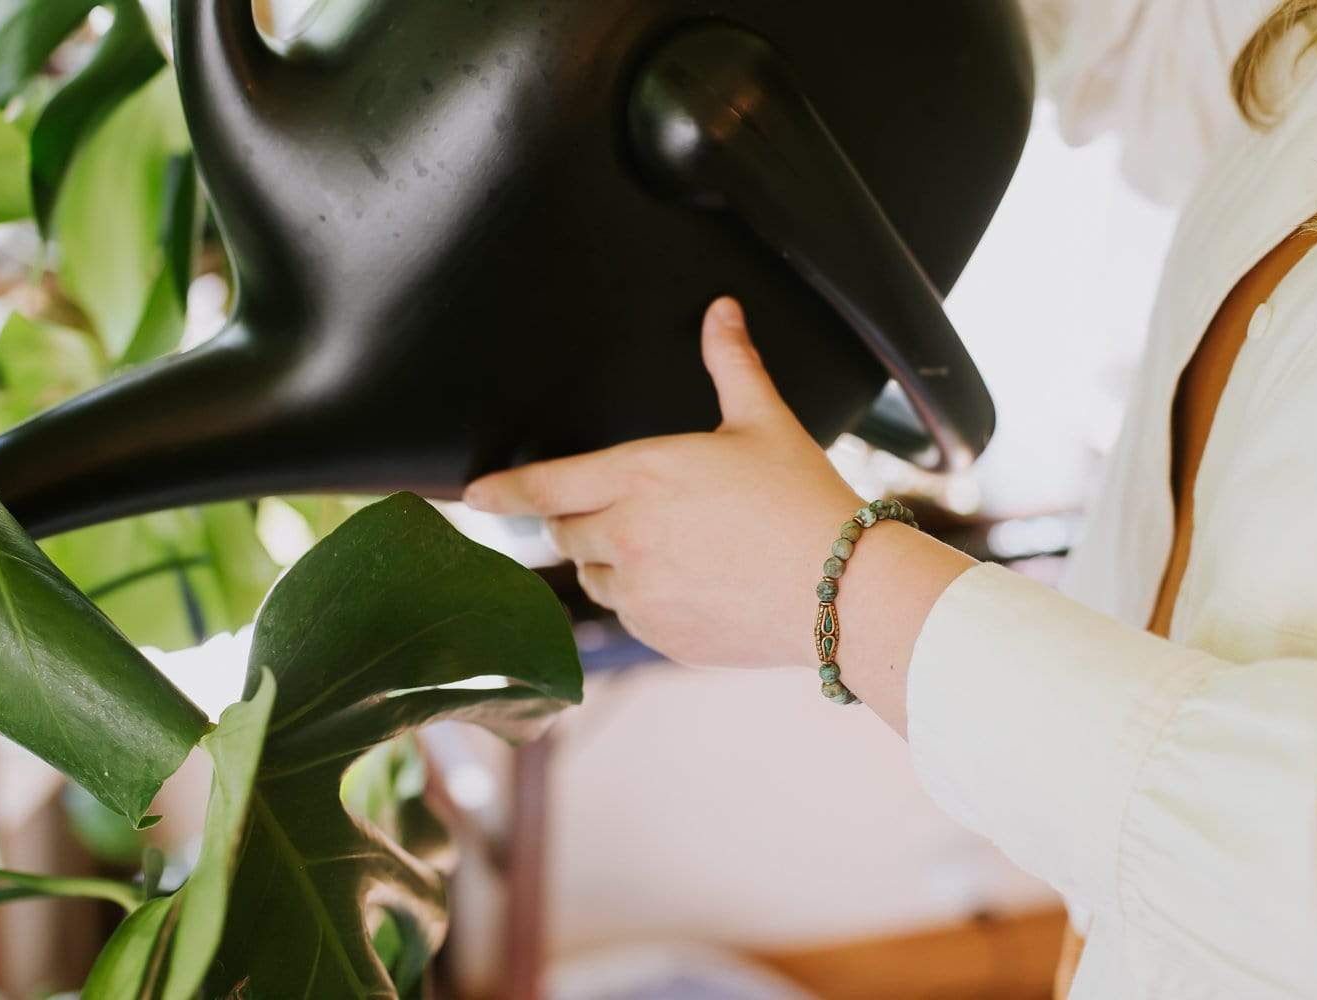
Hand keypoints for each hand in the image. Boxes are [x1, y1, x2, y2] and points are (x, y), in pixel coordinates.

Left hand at [464, 298, 971, 729]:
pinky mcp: (658, 636)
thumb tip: (721, 310)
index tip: (473, 496)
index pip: (546, 486)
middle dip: (578, 520)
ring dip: (608, 561)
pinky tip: (690, 586)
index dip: (501, 491)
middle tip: (627, 512)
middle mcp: (627, 536)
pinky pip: (627, 616)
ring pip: (592, 577)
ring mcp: (639, 593)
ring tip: (668, 549)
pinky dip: (642, 601)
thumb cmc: (805, 502)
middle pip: (564, 533)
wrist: (843, 593)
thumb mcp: (765, 424)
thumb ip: (732, 365)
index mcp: (640, 476)